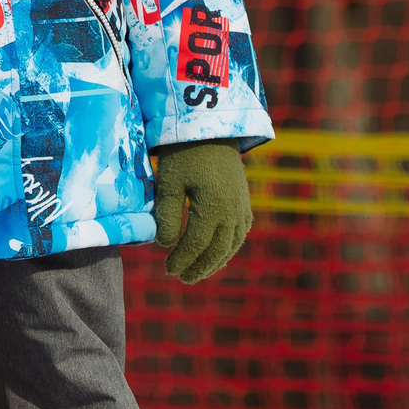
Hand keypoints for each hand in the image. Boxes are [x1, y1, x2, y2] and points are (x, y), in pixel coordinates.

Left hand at [152, 139, 251, 282]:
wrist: (211, 129)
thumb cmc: (183, 154)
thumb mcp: (169, 182)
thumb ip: (166, 215)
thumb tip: (164, 245)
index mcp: (213, 208)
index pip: (196, 244)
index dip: (182, 259)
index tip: (168, 269)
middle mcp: (232, 212)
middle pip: (217, 249)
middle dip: (199, 266)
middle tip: (183, 278)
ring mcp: (242, 207)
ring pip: (232, 244)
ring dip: (215, 261)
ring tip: (198, 272)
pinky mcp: (245, 202)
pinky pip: (240, 233)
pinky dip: (229, 248)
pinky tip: (218, 254)